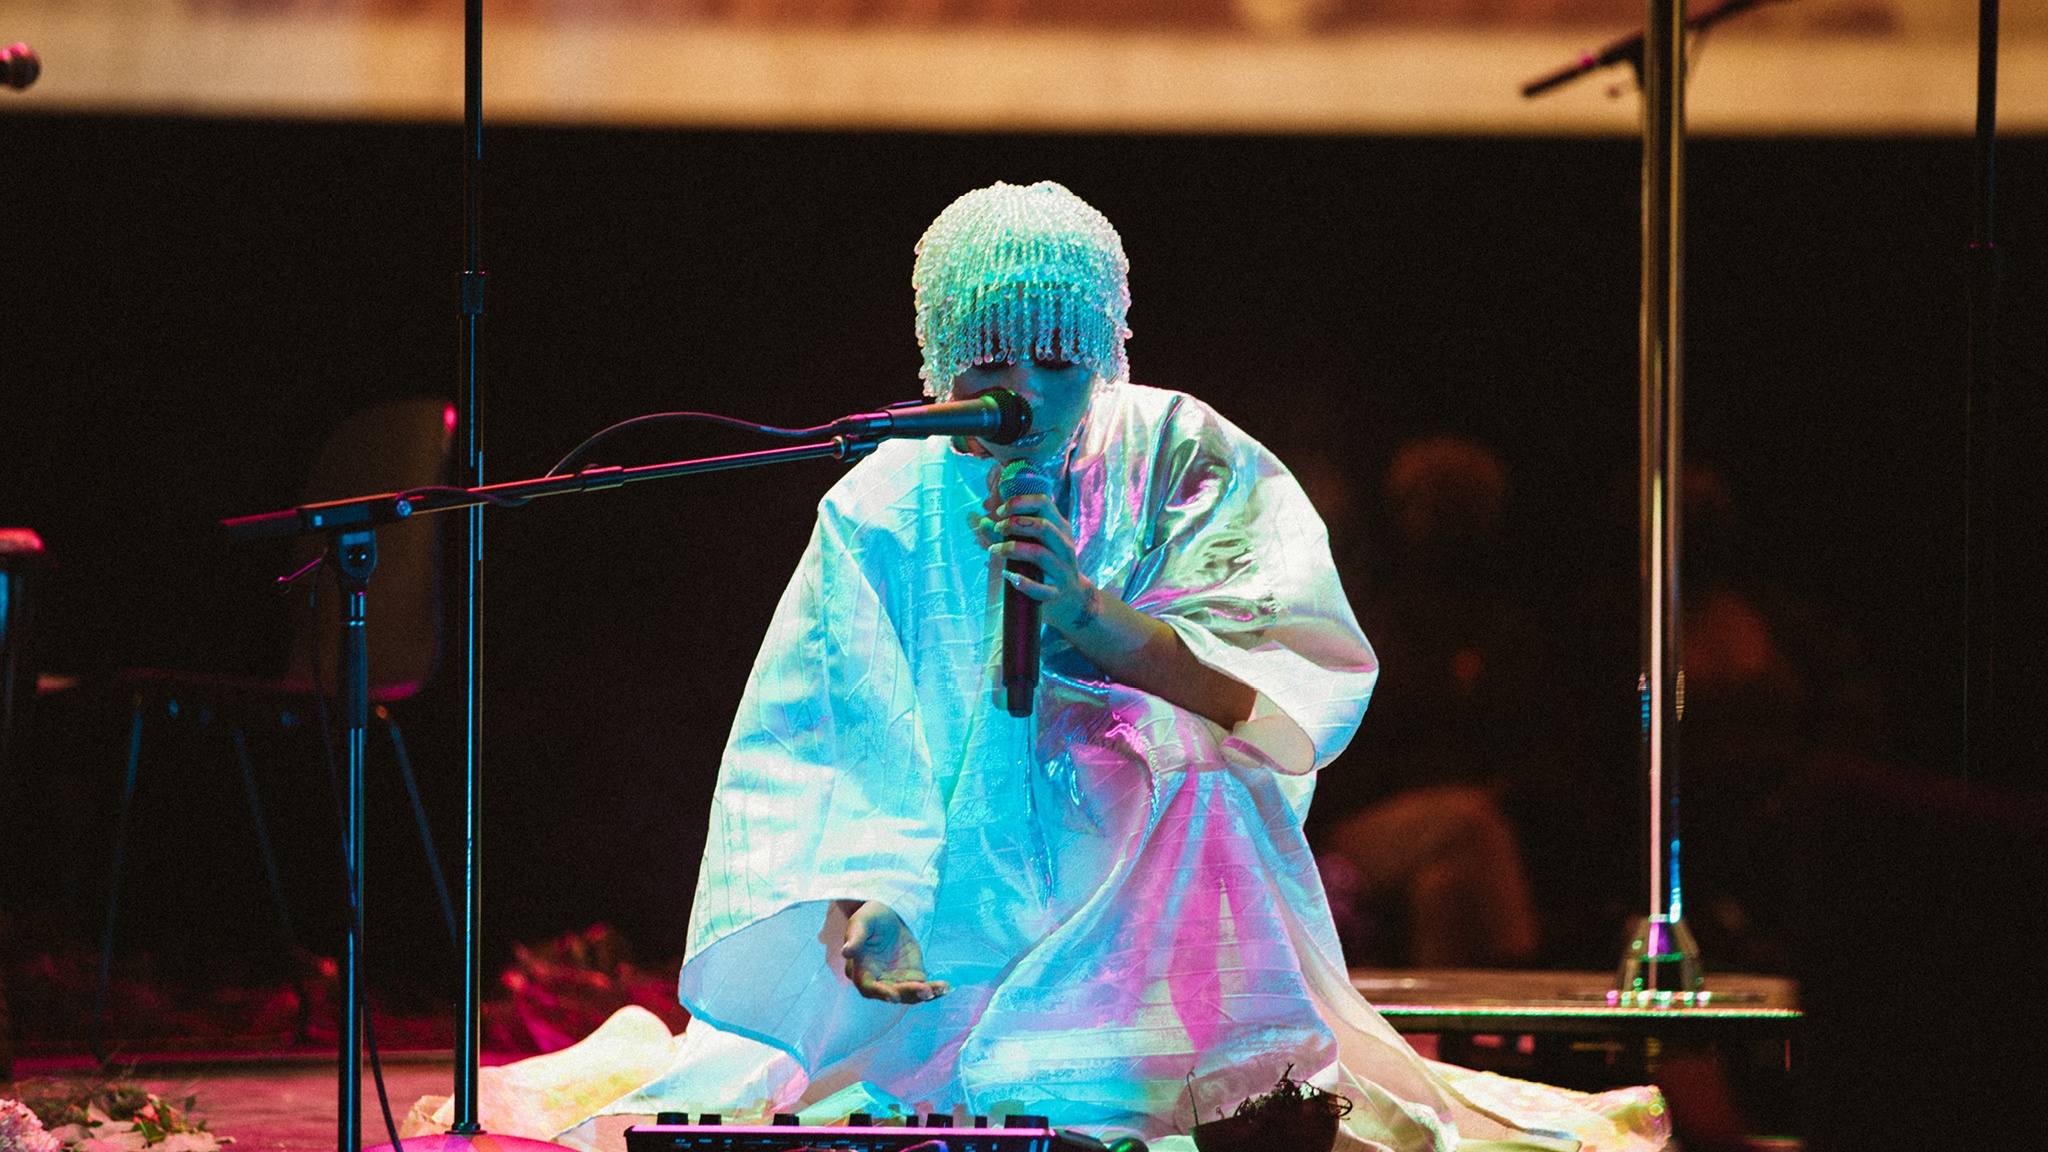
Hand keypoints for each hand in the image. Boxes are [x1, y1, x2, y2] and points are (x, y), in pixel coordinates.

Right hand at [839, 900, 949, 1003]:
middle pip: (892, 994)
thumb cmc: (871, 918)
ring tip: (940, 989)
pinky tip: (947, 987)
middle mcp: (878, 981)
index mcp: (861, 970)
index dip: (880, 992)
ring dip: (924, 994)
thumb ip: (855, 935)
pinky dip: (935, 989)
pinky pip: (924, 987)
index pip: (868, 986)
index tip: (893, 996)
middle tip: (925, 990)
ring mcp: (897, 981)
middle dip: (908, 993)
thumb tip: (846, 951)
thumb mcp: (862, 920)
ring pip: (909, 994)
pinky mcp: (913, 976)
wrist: (890, 916)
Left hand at [986, 491, 1100, 635]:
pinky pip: (1039, 588)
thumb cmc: (1047, 564)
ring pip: (1039, 554)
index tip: (1000, 511)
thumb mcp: (1036, 543)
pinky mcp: (1056, 593)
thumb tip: (981, 520)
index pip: (1043, 503)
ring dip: (1012, 549)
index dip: (1019, 502)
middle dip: (1014, 524)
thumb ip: (1008, 532)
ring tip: (994, 550)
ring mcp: (1062, 570)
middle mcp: (1064, 547)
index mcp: (1060, 528)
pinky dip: (1021, 582)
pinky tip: (1008, 576)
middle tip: (997, 529)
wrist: (1072, 598)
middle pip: (1043, 526)